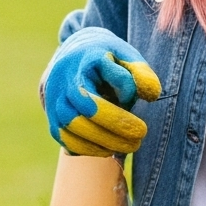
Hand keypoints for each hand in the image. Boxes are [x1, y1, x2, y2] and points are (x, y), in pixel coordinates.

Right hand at [43, 29, 161, 155]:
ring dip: (103, 142)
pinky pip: (66, 139)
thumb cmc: (106, 59)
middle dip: (117, 125)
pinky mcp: (52, 118)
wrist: (71, 58)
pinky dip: (88, 149)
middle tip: (140, 136)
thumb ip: (141, 72)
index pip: (114, 77)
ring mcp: (55, 100)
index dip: (130, 90)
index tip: (148, 97)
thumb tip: (152, 95)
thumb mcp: (125, 55)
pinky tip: (109, 150)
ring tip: (128, 146)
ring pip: (72, 126)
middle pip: (87, 107)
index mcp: (89, 58)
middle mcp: (66, 79)